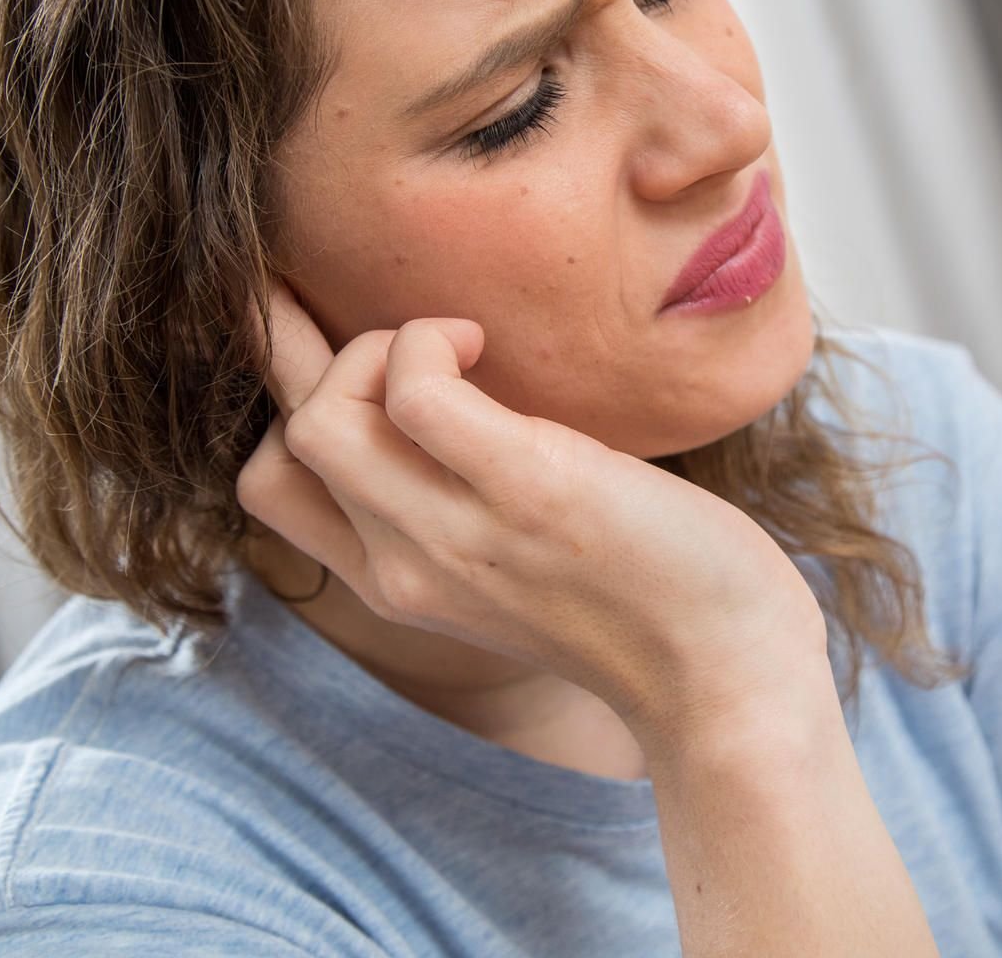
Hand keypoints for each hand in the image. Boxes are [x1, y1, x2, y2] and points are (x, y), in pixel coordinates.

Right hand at [235, 279, 828, 743]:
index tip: (335, 342)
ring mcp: (455, 533)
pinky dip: (429, 340)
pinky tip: (482, 342)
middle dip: (309, 351)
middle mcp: (405, 567)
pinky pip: (414, 391)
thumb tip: (457, 408)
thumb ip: (465, 504)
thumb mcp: (520, 562)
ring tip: (456, 345)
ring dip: (374, 348)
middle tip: (399, 327)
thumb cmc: (649, 598)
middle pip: (282, 445)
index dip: (286, 402)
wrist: (729, 674)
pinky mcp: (522, 489)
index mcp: (399, 584)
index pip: (272, 489)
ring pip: (320, 419)